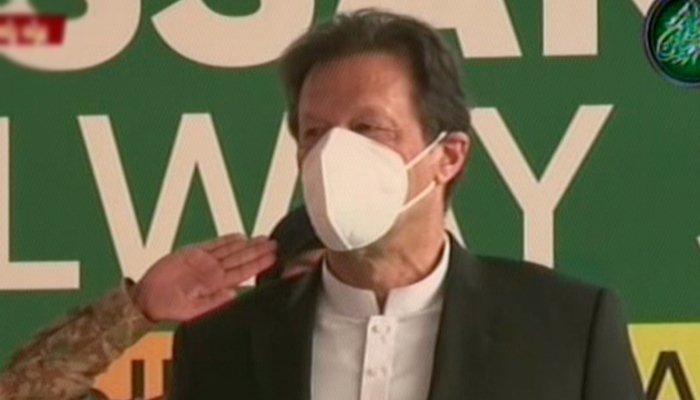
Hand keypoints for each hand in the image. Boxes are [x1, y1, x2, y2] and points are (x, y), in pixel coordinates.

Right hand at [131, 234, 276, 322]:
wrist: (146, 300)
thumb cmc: (167, 309)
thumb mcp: (191, 310)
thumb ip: (213, 302)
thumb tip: (233, 294)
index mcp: (216, 286)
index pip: (243, 273)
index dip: (258, 264)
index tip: (273, 257)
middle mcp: (214, 273)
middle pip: (241, 258)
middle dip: (259, 251)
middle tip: (275, 243)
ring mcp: (204, 263)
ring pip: (231, 250)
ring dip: (247, 244)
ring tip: (264, 238)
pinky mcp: (192, 255)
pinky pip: (213, 245)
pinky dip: (226, 240)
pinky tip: (240, 237)